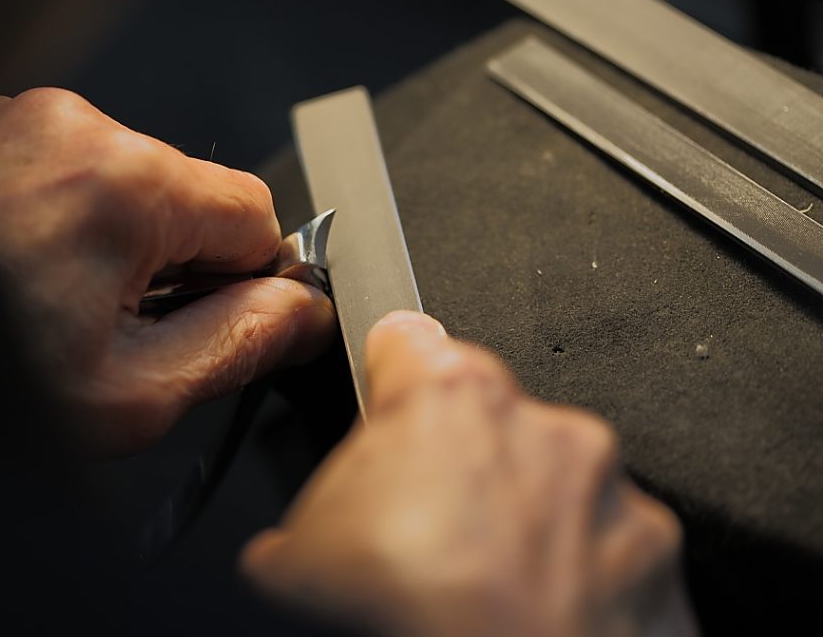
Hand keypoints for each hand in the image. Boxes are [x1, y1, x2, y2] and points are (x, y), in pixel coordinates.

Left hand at [0, 89, 335, 455]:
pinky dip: (79, 220)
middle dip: (179, 262)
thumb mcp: (133, 393)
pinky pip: (80, 171)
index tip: (209, 324)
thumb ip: (242, 342)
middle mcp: (73, 126)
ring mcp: (24, 120)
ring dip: (127, 242)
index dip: (245, 282)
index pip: (257, 211)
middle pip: (195, 193)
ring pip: (139, 182)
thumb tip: (305, 312)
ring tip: (64, 300)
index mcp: (121, 181)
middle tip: (119, 327)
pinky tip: (36, 270)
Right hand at [242, 311, 696, 636]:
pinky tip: (532, 617)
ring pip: (552, 484)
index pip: (406, 342)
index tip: (386, 399)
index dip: (388, 375)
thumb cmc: (402, 624)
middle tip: (421, 538)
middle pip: (484, 420)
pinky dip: (578, 575)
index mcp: (449, 397)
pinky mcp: (656, 558)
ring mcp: (610, 492)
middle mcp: (542, 427)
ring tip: (479, 591)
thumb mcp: (294, 557)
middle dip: (456, 467)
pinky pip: (606, 549)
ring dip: (522, 521)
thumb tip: (294, 546)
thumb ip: (310, 508)